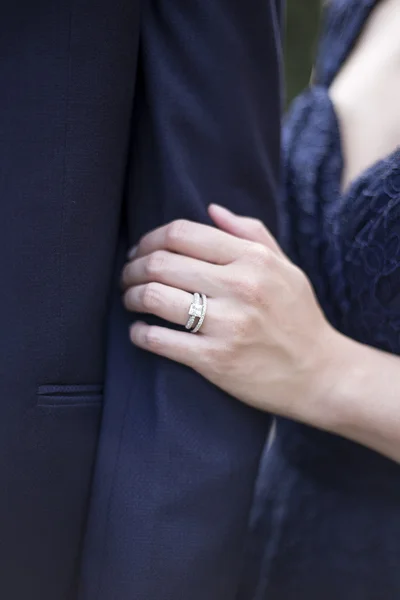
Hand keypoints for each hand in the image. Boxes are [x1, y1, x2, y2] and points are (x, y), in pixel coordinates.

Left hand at [121, 205, 339, 419]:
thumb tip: (211, 209)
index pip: (182, 233)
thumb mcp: (286, 268)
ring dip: (131, 296)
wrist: (320, 374)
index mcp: (253, 259)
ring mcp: (227, 324)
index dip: (149, 239)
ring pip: (155, 297)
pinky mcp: (215, 360)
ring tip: (129, 300)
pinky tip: (139, 331)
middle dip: (133, 268)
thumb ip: (250, 233)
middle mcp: (240, 286)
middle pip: (161, 262)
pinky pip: (159, 340)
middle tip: (127, 276)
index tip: (140, 251)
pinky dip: (140, 333)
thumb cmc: (299, 318)